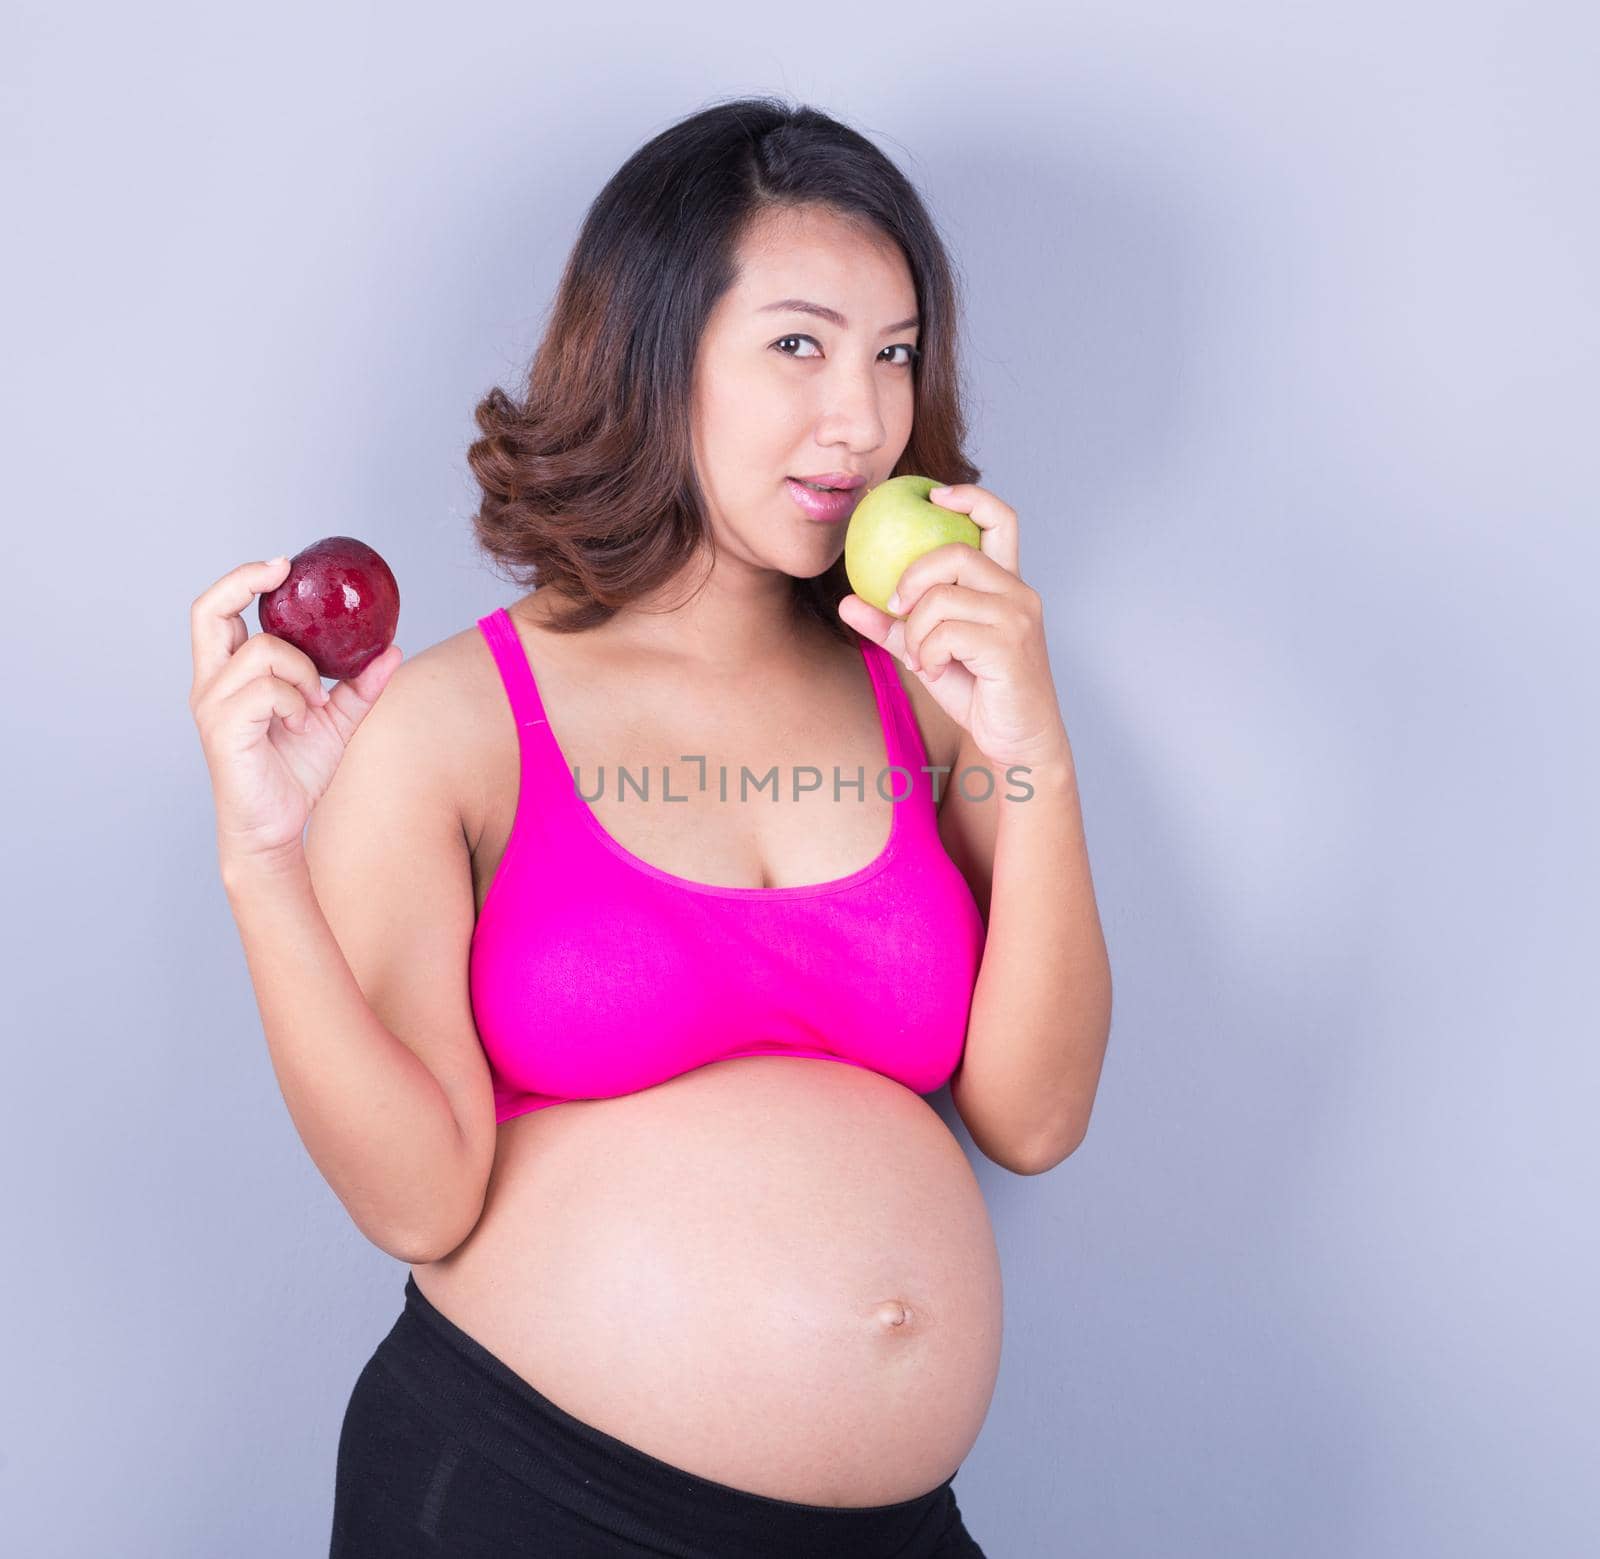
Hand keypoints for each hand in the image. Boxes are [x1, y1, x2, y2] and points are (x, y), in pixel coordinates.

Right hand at [188, 556, 402, 870]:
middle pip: (207, 609)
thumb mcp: (338, 722)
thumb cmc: (294, 774)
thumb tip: (392, 650)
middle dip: (244, 581)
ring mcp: (212, 704)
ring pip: (261, 651)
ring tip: (315, 704)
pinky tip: (303, 723)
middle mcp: (211, 683)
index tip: (284, 565)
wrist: (275, 830)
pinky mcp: (223, 728)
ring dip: (302, 670)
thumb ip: (360, 686)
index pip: (218, 611)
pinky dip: (296, 699)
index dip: (245, 580)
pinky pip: (266, 690)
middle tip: (282, 572)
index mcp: (230, 674)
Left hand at [837, 483, 1068, 770]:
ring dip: (916, 632)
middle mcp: (1018, 592)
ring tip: (921, 658)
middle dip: (911, 578)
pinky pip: (945, 633)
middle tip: (895, 608)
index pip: (1000, 519)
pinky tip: (935, 672)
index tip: (931, 497)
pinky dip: (926, 654)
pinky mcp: (1009, 646)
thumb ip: (893, 627)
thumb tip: (847, 602)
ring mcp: (1017, 618)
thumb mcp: (928, 653)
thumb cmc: (978, 692)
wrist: (1016, 742)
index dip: (968, 496)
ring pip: (942, 599)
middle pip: (955, 553)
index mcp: (1005, 583)